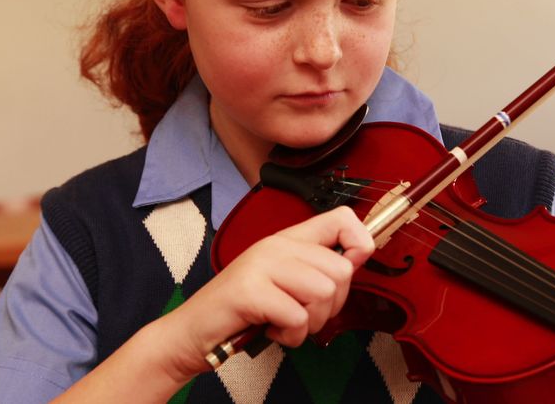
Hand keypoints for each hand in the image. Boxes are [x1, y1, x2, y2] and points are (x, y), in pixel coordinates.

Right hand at [169, 206, 374, 368]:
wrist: (194, 331)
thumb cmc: (242, 310)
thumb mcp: (284, 281)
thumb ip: (317, 267)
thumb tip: (359, 256)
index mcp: (288, 239)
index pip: (343, 219)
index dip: (359, 243)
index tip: (349, 268)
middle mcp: (276, 246)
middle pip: (341, 270)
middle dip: (330, 305)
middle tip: (302, 312)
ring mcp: (261, 265)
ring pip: (323, 293)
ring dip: (310, 323)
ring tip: (284, 322)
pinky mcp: (250, 291)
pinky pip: (298, 317)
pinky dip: (291, 335)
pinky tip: (271, 329)